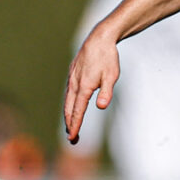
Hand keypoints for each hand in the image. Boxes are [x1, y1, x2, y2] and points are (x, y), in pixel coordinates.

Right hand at [63, 27, 120, 142]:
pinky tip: (71, 107)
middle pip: (69, 109)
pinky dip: (68, 104)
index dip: (75, 125)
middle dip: (70, 125)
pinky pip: (68, 93)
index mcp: (84, 87)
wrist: (99, 40)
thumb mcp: (112, 76)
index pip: (78, 111)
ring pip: (67, 101)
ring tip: (70, 127)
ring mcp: (72, 79)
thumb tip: (100, 107)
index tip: (72, 137)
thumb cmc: (108, 58)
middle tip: (72, 139)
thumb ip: (106, 92)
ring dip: (68, 115)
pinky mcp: (72, 74)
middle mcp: (75, 84)